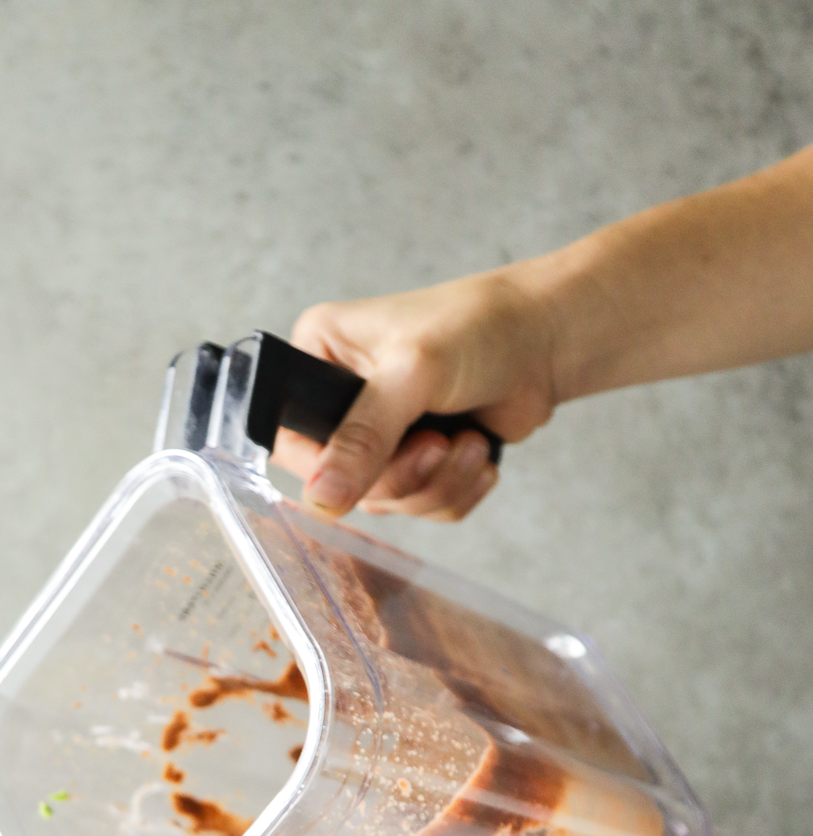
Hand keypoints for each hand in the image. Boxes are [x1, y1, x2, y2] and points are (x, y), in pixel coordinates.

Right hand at [272, 268, 557, 520]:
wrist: (548, 339)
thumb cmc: (480, 327)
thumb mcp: (412, 373)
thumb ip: (363, 436)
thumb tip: (322, 498)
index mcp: (320, 355)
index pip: (287, 436)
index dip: (323, 467)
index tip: (368, 467)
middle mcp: (343, 399)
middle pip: (340, 481)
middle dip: (399, 475)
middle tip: (436, 443)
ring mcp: (382, 434)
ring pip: (385, 501)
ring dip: (435, 483)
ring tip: (467, 441)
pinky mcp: (420, 461)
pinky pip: (421, 508)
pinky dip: (455, 492)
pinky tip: (478, 453)